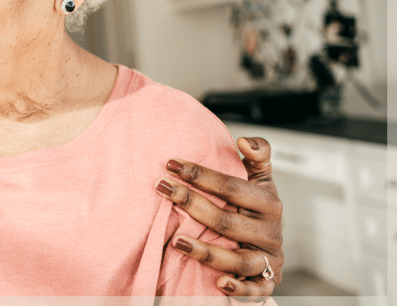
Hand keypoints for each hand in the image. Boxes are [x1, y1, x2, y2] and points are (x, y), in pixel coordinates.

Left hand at [155, 136, 282, 298]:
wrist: (269, 242)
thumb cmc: (255, 205)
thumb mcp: (260, 179)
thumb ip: (258, 156)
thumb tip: (244, 141)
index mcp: (269, 203)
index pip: (232, 187)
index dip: (201, 175)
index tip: (170, 164)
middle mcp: (271, 232)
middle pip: (228, 221)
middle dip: (193, 205)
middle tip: (162, 189)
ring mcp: (269, 259)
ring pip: (239, 259)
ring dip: (206, 252)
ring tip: (176, 241)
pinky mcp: (267, 283)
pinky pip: (256, 291)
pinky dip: (240, 289)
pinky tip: (219, 283)